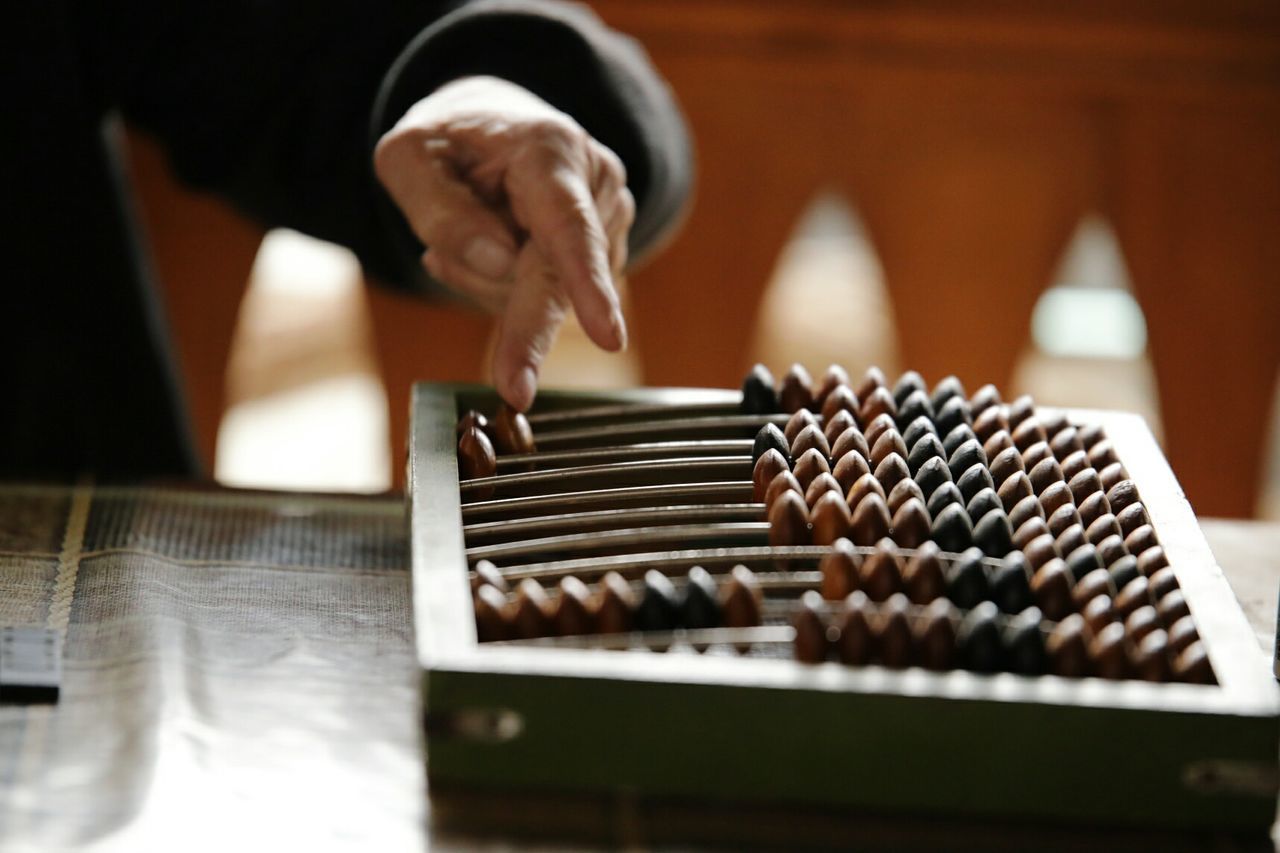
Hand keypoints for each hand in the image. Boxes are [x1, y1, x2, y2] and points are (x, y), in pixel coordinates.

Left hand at [374, 75, 634, 410]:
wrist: (493, 123)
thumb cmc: (448, 140)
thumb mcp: (407, 157)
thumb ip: (440, 208)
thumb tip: (497, 261)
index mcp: (549, 151)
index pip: (570, 225)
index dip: (589, 285)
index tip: (608, 338)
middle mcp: (594, 184)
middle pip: (562, 279)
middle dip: (530, 333)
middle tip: (513, 389)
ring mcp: (608, 222)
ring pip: (546, 294)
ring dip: (490, 285)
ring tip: (459, 239)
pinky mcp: (606, 254)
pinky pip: (549, 297)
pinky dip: (506, 287)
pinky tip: (492, 250)